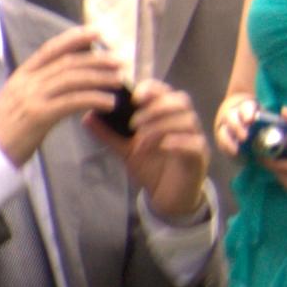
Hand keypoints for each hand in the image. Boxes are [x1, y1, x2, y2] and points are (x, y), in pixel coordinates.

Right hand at [0, 28, 132, 163]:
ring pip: (73, 79)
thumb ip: (38, 88)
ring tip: (119, 80)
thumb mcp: (18, 101)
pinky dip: (94, 99)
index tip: (97, 33)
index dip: (75, 38)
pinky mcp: (39, 115)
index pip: (51, 49)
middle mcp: (26, 82)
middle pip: (67, 62)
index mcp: (21, 76)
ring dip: (100, 78)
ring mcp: (32, 97)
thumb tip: (65, 81)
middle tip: (119, 61)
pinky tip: (108, 103)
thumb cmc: (4, 130)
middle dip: (97, 59)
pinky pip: (72, 101)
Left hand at [112, 81, 209, 222]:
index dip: (151, 89)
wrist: (166, 197)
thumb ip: (109, 134)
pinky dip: (176, 141)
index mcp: (168, 115)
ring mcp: (195, 138)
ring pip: (187, 120)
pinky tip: (160, 147)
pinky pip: (194, 142)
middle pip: (180, 101)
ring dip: (160, 126)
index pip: (165, 91)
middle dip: (155, 108)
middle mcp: (185, 123)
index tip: (134, 97)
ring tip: (140, 141)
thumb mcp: (125, 150)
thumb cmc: (151, 167)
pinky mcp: (200, 157)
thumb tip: (86, 117)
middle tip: (133, 124)